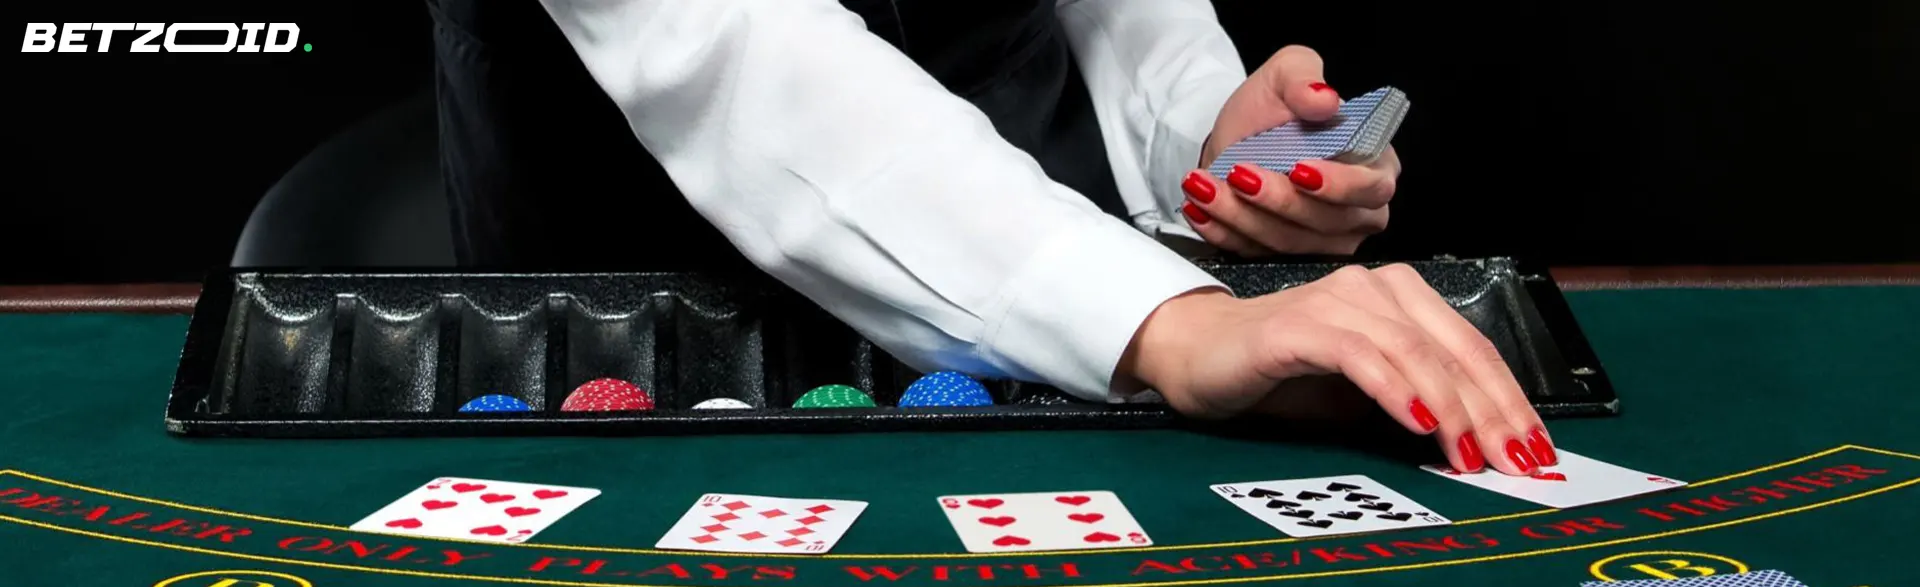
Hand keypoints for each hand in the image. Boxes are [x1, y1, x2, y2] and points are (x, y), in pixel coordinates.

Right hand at [1119, 264, 1554, 475]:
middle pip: (1455, 348)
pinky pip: (1362, 355)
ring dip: (1454, 408)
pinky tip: (1420, 421)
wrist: (1195, 355)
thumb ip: (1416, 401)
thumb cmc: (1279, 375)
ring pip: (1416, 351)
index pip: (1472, 347)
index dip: (1510, 399)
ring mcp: (1338, 300)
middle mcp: (1375, 287)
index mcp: (1399, 298)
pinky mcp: (1300, 326)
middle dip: (1495, 410)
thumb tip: (1480, 442)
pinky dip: (1397, 389)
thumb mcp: (1362, 393)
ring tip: (1475, 454)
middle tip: (1518, 461)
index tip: (1536, 449)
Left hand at [1179, 45, 1402, 255]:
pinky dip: (1224, 233)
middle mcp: (1359, 211)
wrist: (1236, 137)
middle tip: (1239, 175)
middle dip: (1279, 202)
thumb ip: (1305, 78)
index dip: (1338, 185)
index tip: (1298, 169)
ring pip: (1288, 242)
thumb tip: (1325, 99)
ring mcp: (1324, 240)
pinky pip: (1256, 254)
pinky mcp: (1287, 256)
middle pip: (1328, 222)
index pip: (1371, 187)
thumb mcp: (1287, 72)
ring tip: (1204, 187)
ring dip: (1242, 216)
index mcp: (1375, 165)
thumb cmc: (1274, 106)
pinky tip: (1199, 210)